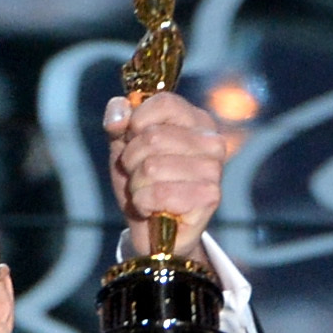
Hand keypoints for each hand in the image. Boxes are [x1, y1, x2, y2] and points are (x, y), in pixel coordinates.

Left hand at [104, 92, 226, 261]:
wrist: (153, 231)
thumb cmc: (143, 183)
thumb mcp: (124, 145)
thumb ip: (118, 120)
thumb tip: (119, 116)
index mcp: (197, 121)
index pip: (164, 102)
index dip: (137, 122)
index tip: (132, 140)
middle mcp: (212, 142)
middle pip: (153, 137)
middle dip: (132, 160)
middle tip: (138, 175)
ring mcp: (213, 170)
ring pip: (152, 167)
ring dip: (137, 185)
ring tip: (145, 193)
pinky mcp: (210, 197)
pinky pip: (159, 193)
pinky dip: (144, 203)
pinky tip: (152, 210)